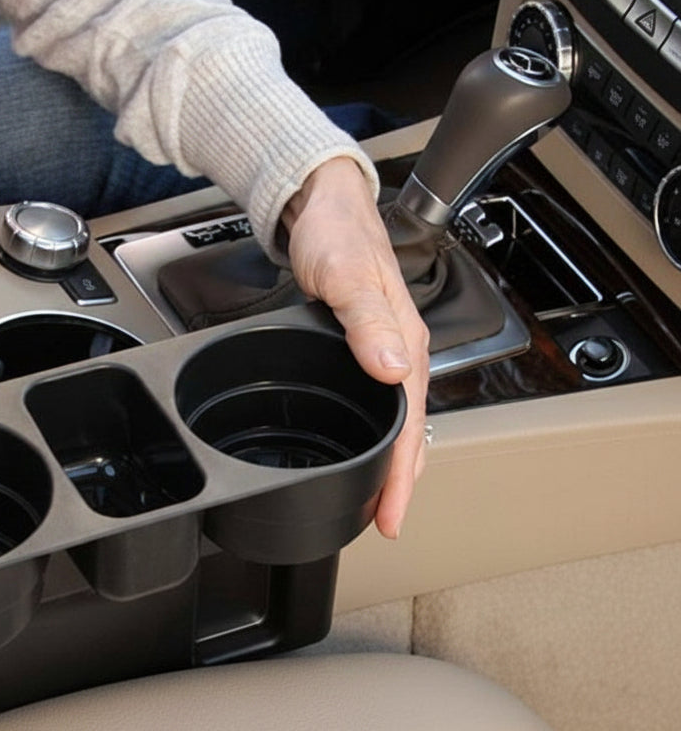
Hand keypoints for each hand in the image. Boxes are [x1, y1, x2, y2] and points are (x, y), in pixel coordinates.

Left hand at [282, 156, 429, 538]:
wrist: (321, 207)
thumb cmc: (337, 235)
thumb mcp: (348, 274)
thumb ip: (368, 321)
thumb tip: (391, 368)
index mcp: (405, 343)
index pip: (409, 425)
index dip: (401, 474)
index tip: (392, 513)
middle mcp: (401, 352)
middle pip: (408, 433)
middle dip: (400, 482)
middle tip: (387, 522)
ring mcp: (384, 353)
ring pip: (396, 423)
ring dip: (391, 464)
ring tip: (380, 501)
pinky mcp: (363, 350)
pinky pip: (378, 404)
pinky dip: (375, 435)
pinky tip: (365, 449)